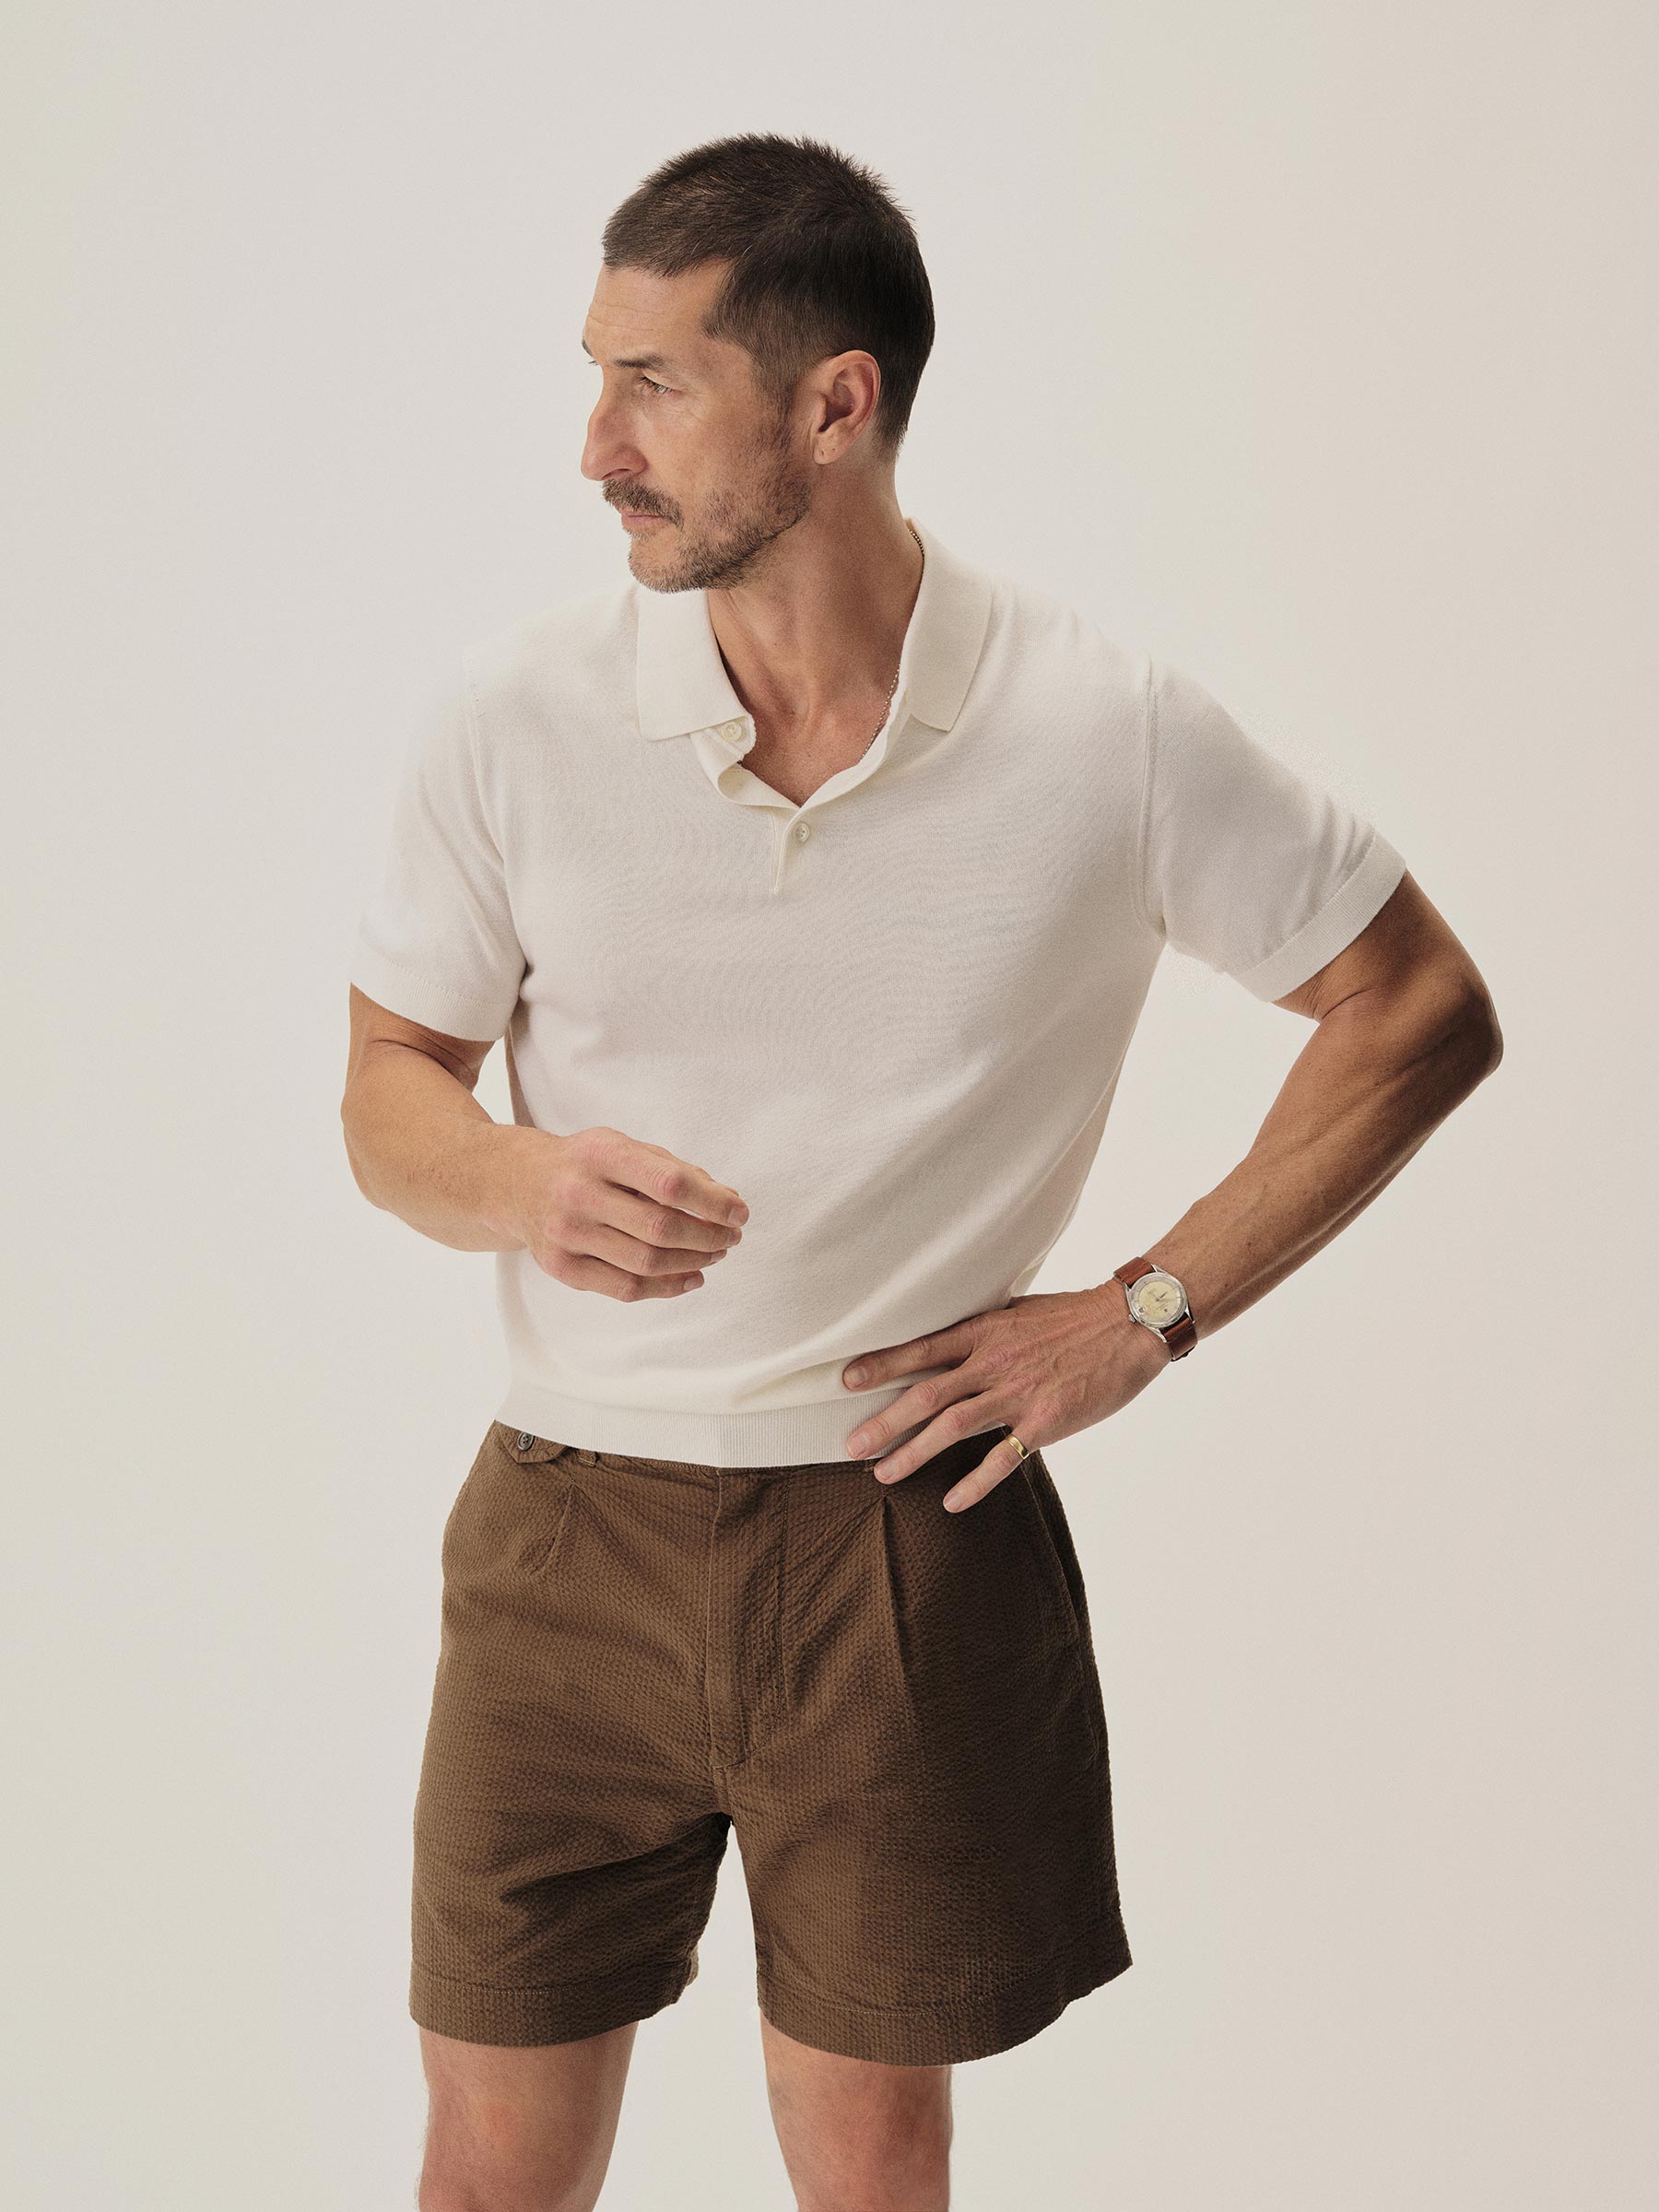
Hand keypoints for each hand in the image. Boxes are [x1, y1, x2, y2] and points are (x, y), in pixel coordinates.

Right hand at [502, 1126, 747, 1299]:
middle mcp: (578, 1194)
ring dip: (693, 1262)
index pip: (669, 1184)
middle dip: (708, 1237)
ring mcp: (567, 1235)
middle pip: (660, 1228)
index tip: (739, 1212)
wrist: (516, 1183)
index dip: (713, 1202)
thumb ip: (674, 1170)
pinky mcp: (563, 1268)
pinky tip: (691, 1278)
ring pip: (646, 1263)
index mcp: (600, 1154)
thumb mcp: (624, 1147)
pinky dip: (667, 1287)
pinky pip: (625, 1288)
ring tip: (715, 1254)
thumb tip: (728, 1201)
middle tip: (732, 1238)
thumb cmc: (584, 1163)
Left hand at [840, 1284, 1169, 1507]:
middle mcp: (994, 1362)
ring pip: (953, 1428)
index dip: (881, 1365)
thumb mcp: (1018, 1310)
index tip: (846, 1380)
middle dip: (884, 1423)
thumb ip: (983, 1328)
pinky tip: (950, 1502)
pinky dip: (974, 1483)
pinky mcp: (1045, 1422)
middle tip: (851, 1447)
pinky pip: (1002, 1459)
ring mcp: (1018, 1394)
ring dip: (913, 1454)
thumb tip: (951, 1339)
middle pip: (926, 1395)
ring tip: (883, 1476)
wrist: (1129, 1325)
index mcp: (985, 1331)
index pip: (922, 1349)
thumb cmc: (1074, 1317)